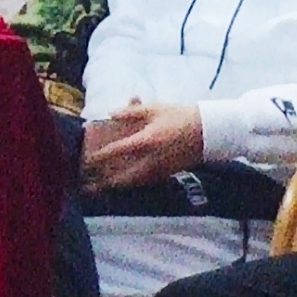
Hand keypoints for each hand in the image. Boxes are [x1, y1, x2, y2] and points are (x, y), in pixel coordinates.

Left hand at [81, 102, 206, 186]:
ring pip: (134, 182)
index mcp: (147, 141)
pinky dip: (132, 184)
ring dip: (117, 186)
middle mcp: (152, 159)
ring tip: (100, 188)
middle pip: (124, 176)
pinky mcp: (168, 173)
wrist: (209, 132)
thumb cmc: (180, 116)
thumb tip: (110, 113)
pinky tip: (123, 184)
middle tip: (89, 185)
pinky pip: (145, 182)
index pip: (118, 151)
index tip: (87, 160)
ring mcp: (160, 169)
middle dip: (106, 182)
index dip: (101, 156)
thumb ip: (131, 111)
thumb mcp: (155, 108)